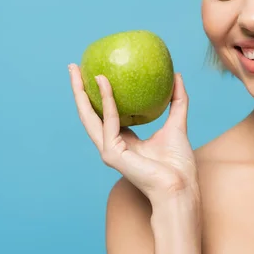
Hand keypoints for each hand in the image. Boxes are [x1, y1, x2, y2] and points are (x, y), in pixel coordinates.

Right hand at [68, 63, 198, 203]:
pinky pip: (109, 121)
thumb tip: (177, 75)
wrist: (180, 186)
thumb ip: (176, 100)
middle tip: (73, 66)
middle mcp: (112, 144)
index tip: (94, 71)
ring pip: (88, 117)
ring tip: (76, 70)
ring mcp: (109, 150)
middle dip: (78, 90)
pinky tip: (104, 82)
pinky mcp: (111, 153)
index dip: (97, 94)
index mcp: (124, 140)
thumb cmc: (179, 163)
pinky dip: (106, 100)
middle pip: (89, 113)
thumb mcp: (178, 123)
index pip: (104, 113)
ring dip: (80, 93)